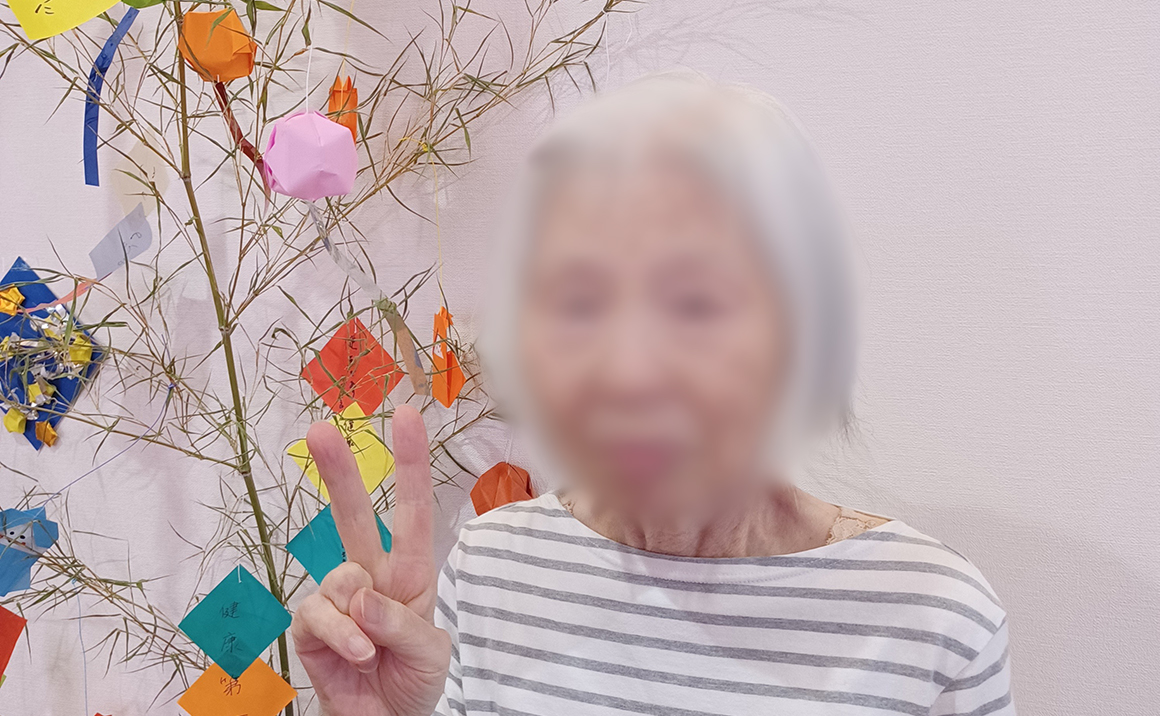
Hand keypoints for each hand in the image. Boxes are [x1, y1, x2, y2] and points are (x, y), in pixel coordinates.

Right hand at [291, 405, 450, 715]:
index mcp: (409, 573)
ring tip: (372, 652)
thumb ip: (403, 623)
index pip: (411, 512)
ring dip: (358, 618)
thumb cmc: (414, 681)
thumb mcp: (430, 653)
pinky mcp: (310, 627)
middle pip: (354, 516)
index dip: (410, 464)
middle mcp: (371, 578)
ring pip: (339, 577)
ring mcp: (338, 600)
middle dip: (339, 472)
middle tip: (318, 430)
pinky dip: (341, 635)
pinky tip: (358, 656)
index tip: (406, 417)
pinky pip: (318, 614)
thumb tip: (363, 597)